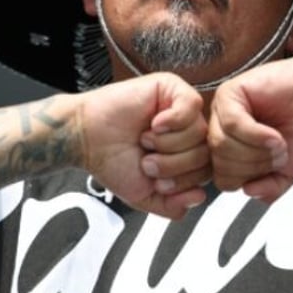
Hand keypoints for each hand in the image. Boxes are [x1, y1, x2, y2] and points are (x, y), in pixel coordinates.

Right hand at [80, 72, 209, 218]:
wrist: (86, 139)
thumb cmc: (111, 161)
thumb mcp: (144, 195)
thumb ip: (172, 205)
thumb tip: (199, 197)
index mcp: (184, 153)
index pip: (207, 170)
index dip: (184, 181)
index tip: (158, 182)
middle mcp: (185, 131)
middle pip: (205, 152)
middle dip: (174, 165)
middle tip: (148, 161)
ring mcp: (180, 109)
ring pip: (199, 131)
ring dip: (168, 144)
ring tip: (145, 141)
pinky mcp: (171, 87)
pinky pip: (191, 105)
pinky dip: (173, 120)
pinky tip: (154, 124)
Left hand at [208, 53, 292, 202]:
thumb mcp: (288, 171)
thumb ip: (270, 189)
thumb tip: (248, 192)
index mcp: (230, 152)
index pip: (224, 180)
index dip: (251, 181)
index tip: (273, 169)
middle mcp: (221, 131)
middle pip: (220, 165)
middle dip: (256, 166)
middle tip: (279, 154)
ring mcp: (222, 111)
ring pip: (222, 145)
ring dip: (258, 151)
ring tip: (278, 142)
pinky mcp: (229, 93)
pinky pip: (231, 123)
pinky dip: (256, 134)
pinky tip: (273, 133)